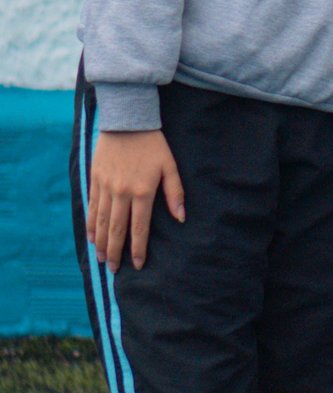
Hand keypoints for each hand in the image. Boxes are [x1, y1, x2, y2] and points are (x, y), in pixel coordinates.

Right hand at [88, 130, 185, 270]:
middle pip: (116, 229)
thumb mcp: (170, 166)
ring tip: (102, 259)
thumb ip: (175, 193)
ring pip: (101, 221)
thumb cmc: (153, 145)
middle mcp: (121, 192)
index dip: (139, 248)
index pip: (139, 227)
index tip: (139, 265)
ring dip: (101, 243)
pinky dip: (91, 225)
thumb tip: (181, 218)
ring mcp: (105, 186)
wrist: (127, 122)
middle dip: (116, 252)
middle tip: (114, 270)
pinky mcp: (95, 179)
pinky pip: (91, 207)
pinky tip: (92, 237)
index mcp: (142, 191)